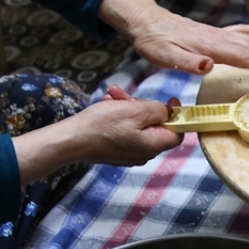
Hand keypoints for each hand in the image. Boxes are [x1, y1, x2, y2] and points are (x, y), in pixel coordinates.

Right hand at [12, 96, 182, 183]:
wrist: (72, 141)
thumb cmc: (102, 125)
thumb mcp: (135, 110)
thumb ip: (158, 110)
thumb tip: (168, 112)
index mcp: (153, 145)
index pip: (177, 133)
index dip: (176, 115)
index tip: (169, 100)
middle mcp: (144, 153)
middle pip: (156, 127)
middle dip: (144, 107)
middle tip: (130, 96)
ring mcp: (130, 154)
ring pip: (138, 126)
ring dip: (128, 108)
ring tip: (114, 95)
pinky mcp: (116, 151)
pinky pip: (125, 131)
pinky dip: (119, 116)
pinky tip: (107, 104)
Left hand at [98, 0, 248, 76]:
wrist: (148, 22)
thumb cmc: (155, 42)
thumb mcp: (165, 56)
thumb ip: (187, 62)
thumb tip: (209, 66)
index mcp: (212, 47)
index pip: (246, 57)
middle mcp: (221, 38)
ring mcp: (221, 34)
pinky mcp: (218, 33)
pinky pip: (245, 31)